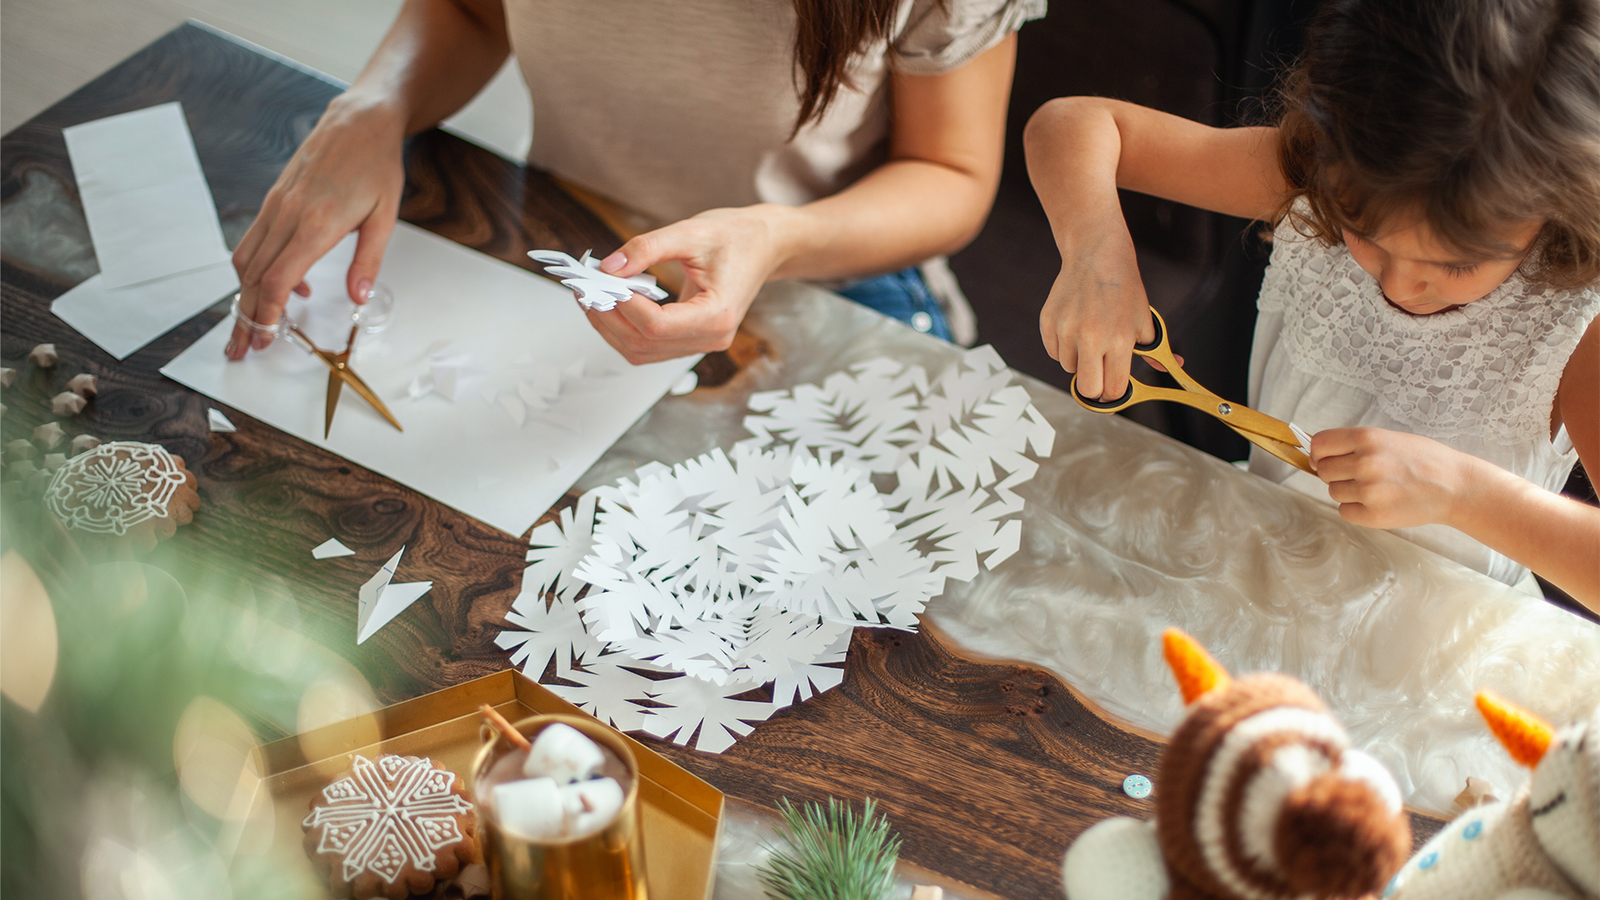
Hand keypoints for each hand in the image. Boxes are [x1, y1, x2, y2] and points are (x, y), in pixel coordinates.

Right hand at [226, 96, 405, 358]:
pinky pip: (255, 241)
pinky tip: (284, 287)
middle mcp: (287, 214)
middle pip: (253, 276)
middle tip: (240, 350)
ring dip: (243, 296)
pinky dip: (256, 270)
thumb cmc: (377, 166)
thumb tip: (356, 299)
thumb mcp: (386, 217)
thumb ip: (368, 261)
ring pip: (246, 259)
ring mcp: (276, 205)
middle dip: (245, 317)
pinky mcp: (274, 200)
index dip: (266, 314)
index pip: (277, 279)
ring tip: (248, 328)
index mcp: (315, 222)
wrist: (359, 120)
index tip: (263, 340)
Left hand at [585, 205, 791, 363]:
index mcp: (718, 315)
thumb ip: (646, 249)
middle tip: (585, 288)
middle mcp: (712, 338)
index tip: (601, 281)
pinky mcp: (691, 339)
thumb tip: (607, 267)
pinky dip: (623, 329)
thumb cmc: (735, 237)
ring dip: (611, 327)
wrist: (763, 246)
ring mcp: (702, 343)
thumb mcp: (690, 232)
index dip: (624, 307)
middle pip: (644, 344)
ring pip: (642, 351)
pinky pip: (649, 346)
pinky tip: (610, 304)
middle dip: (608, 318)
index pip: (658, 326)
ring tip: (592, 296)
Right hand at [1040, 223, 1156, 399]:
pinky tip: (1075, 328)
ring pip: (1069, 369)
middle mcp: (1090, 338)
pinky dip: (1064, 348)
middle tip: (1100, 374)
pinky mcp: (1048, 323)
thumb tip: (1177, 365)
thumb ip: (1156, 350)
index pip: (1113, 389)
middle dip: (1095, 388)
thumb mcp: (1145, 319)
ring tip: (1090, 339)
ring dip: (1080, 362)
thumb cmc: (1124, 288)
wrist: (1096, 255)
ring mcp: (1066, 330)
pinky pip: (1054, 352)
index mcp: (1118, 340)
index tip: (1114, 389)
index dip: (1115, 394)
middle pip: (1087, 390)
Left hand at [1310, 427, 1477, 529]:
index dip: (1319, 453)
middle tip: (1359, 474)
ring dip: (1348, 491)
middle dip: (1336, 473)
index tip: (1325, 458)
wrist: (1455, 486)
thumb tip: (1317, 455)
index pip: (1319, 444)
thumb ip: (1354, 445)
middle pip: (1323, 471)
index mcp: (1367, 438)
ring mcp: (1369, 491)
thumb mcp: (1388, 438)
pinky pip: (1344, 512)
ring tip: (1376, 487)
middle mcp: (1365, 462)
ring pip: (1333, 492)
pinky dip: (1356, 509)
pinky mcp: (1373, 515)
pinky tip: (1378, 502)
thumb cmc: (1423, 460)